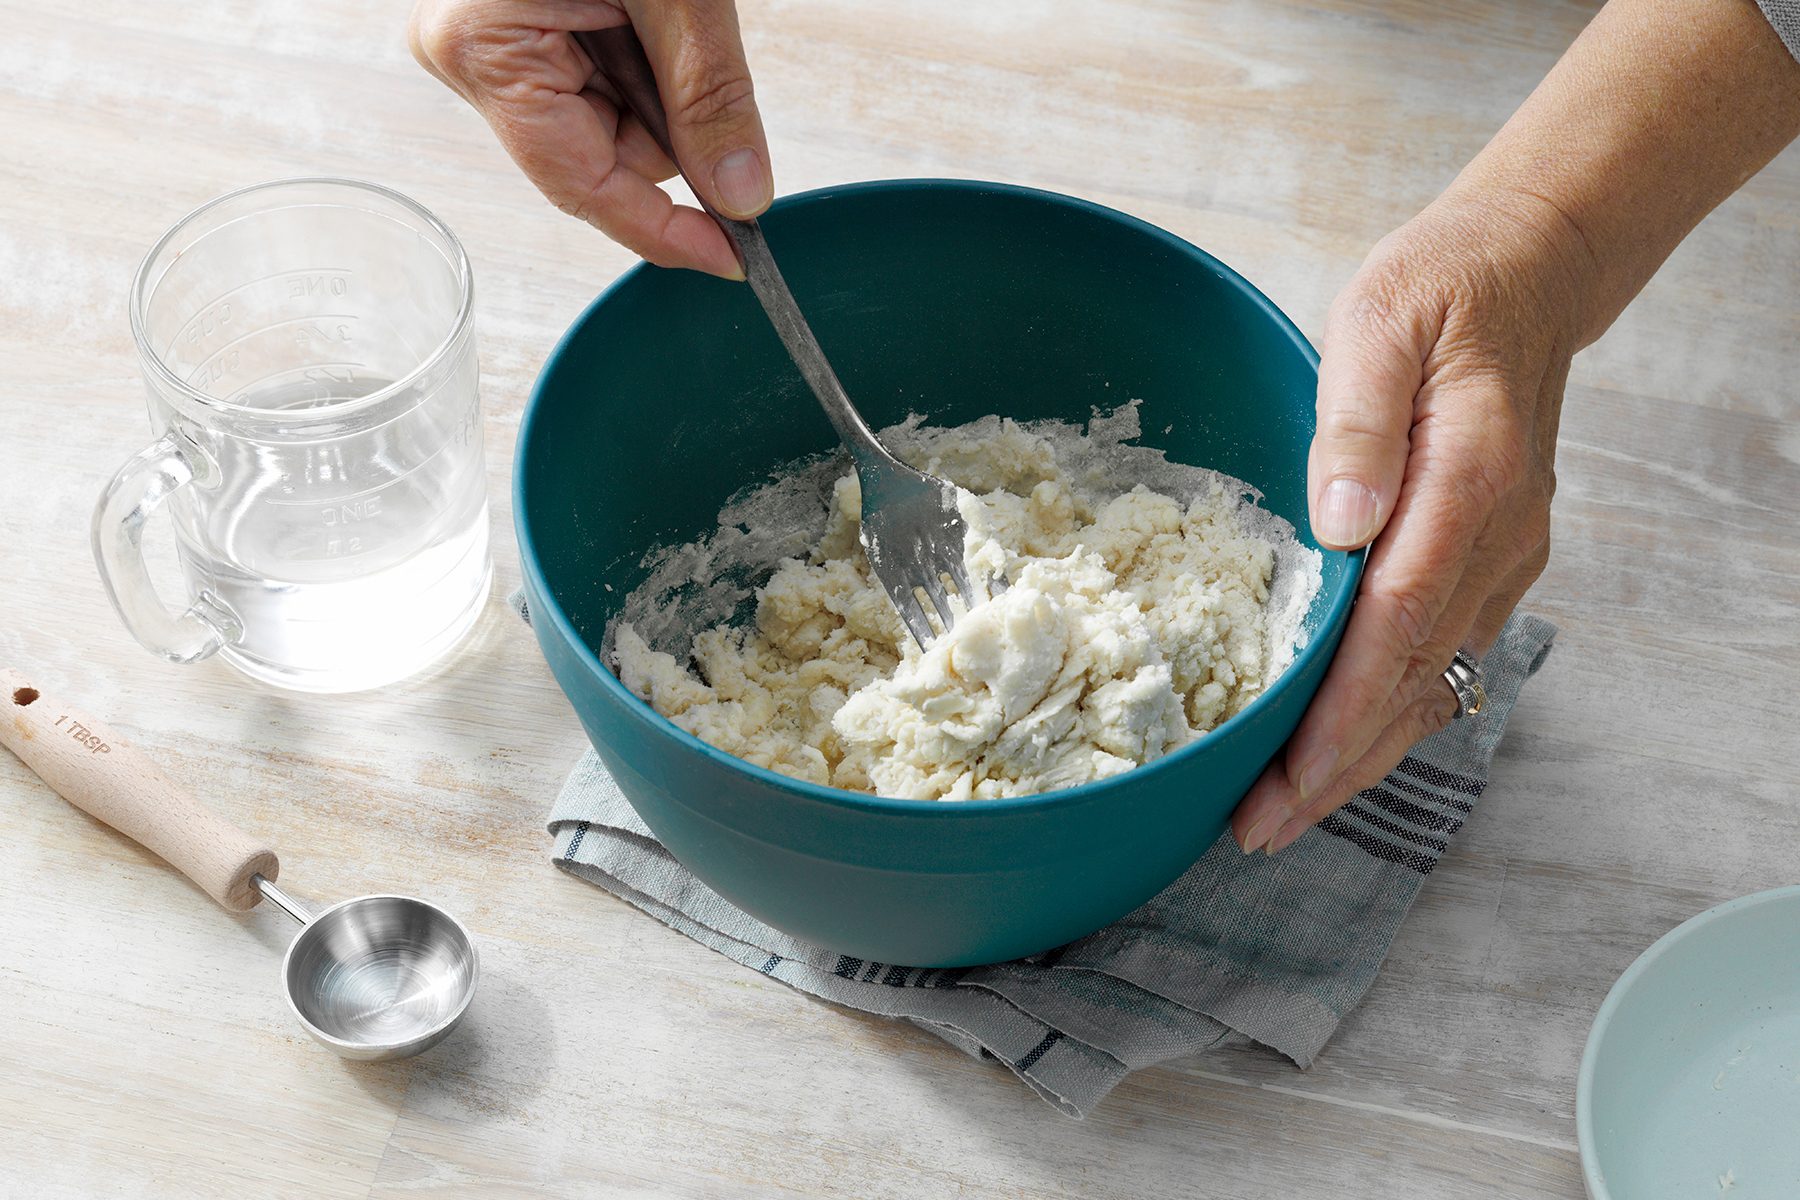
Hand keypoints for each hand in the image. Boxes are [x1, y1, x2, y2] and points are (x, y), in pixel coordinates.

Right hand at [409, 0, 771, 277]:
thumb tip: (742, 194)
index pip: (581, 185)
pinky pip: (591, 90)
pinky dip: (641, 72)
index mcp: (484, 47)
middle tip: (702, 74)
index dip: (663, 230)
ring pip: (601, 129)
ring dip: (657, 98)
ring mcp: (487, 48)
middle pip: (594, 159)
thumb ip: (711, 98)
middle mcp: (469, 56)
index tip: (731, 258)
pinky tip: (644, 20)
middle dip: (668, 138)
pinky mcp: (512, 35)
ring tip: (660, 17)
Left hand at [1231, 186, 1580, 853]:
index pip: (1396, 624)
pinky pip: (1442, 658)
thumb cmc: (1438, 294)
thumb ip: (1356, 425)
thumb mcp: (1378, 325)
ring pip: (1434, 686)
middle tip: (1257, 830)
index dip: (1338, 714)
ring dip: (1360, 757)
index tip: (1282, 776)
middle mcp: (1499, 539)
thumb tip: (1340, 522)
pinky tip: (1338, 748)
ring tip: (1283, 812)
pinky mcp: (1494, 563)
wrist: (1527, 274)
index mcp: (1468, 483)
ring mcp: (1506, 558)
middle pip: (1415, 681)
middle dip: (1336, 768)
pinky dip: (1389, 713)